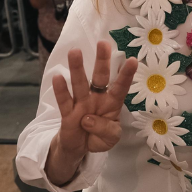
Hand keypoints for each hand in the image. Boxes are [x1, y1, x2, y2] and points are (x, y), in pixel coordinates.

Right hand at [51, 44, 138, 161]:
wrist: (80, 148)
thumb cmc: (100, 137)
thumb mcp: (111, 138)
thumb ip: (106, 130)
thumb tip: (88, 119)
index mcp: (111, 103)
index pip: (120, 87)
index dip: (126, 75)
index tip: (133, 60)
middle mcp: (96, 99)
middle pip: (99, 78)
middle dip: (102, 61)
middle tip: (103, 43)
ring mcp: (81, 104)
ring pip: (79, 84)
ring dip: (77, 69)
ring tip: (74, 52)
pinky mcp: (67, 114)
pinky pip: (64, 101)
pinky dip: (61, 91)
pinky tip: (58, 77)